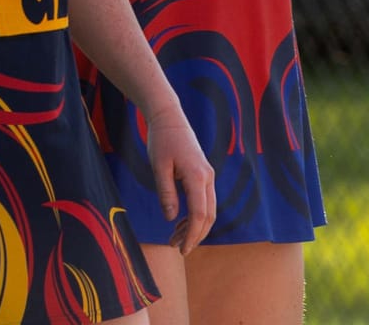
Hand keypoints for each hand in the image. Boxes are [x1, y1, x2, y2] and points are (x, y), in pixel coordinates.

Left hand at [143, 101, 216, 252]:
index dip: (192, 235)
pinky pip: (204, 200)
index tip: (182, 251)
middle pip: (209, 215)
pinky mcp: (203, 174)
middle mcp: (207, 176)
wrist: (170, 118)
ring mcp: (207, 175)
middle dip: (195, 235)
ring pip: (209, 209)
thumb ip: (166, 193)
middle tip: (176, 249)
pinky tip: (179, 223)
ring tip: (174, 239)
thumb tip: (171, 219)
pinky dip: (195, 216)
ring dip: (195, 227)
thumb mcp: (159, 167)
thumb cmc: (162, 141)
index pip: (200, 214)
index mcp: (197, 176)